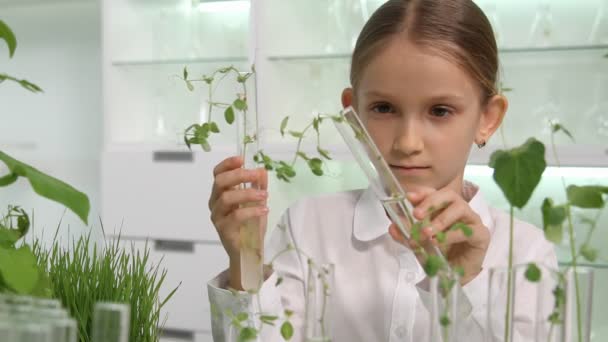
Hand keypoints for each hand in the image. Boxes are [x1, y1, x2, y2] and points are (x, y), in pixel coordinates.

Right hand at [209, 156, 267, 289]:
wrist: (249, 251)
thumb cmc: (250, 225)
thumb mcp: (258, 202)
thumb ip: (258, 186)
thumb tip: (262, 170)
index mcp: (220, 193)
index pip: (217, 174)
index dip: (227, 164)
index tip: (242, 159)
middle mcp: (215, 203)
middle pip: (219, 182)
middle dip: (238, 175)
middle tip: (256, 175)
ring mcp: (217, 217)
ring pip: (226, 198)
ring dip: (247, 193)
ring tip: (265, 195)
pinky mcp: (223, 230)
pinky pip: (235, 216)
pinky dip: (251, 210)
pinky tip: (264, 209)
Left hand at [388, 186, 489, 284]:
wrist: (456, 276)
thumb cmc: (440, 255)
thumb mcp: (419, 245)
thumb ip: (407, 235)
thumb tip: (392, 227)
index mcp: (444, 208)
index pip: (435, 193)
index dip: (422, 193)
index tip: (409, 198)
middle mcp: (459, 210)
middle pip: (449, 195)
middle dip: (431, 202)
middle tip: (417, 215)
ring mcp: (472, 221)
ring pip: (460, 208)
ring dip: (440, 220)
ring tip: (427, 233)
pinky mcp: (482, 235)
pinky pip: (469, 230)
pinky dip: (451, 235)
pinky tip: (438, 242)